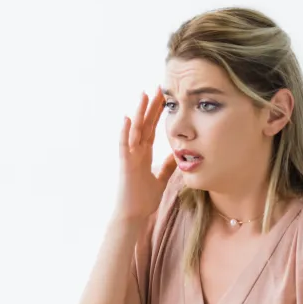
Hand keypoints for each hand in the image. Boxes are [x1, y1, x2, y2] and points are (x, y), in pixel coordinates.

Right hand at [117, 87, 176, 219]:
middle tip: (158, 87)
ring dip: (138, 112)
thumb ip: (167, 166)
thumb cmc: (143, 200)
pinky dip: (125, 132)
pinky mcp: (125, 165)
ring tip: (143, 95)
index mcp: (144, 154)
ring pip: (134, 130)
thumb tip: (178, 154)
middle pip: (144, 125)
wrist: (133, 216)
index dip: (158, 114)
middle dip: (151, 106)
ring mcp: (129, 157)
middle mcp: (136, 152)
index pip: (152, 129)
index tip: (166, 97)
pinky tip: (127, 118)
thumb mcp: (160, 180)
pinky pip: (124, 145)